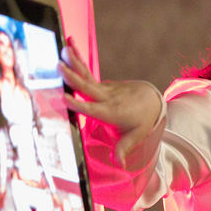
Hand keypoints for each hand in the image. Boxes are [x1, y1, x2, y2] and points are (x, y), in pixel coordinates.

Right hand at [59, 45, 161, 163]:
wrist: (151, 101)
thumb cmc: (141, 121)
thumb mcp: (135, 136)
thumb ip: (123, 149)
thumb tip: (120, 165)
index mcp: (110, 112)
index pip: (92, 108)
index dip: (79, 104)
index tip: (65, 97)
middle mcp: (106, 98)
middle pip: (87, 87)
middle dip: (73, 77)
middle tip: (59, 66)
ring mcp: (105, 88)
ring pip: (87, 74)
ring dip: (76, 59)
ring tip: (65, 45)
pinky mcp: (102, 82)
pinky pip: (87, 71)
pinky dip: (78, 58)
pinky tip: (69, 46)